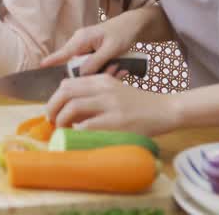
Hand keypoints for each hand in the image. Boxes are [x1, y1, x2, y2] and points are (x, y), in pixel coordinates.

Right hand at [40, 10, 145, 75]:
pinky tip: (119, 66)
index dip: (52, 61)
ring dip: (102, 71)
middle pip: (76, 65)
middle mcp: (80, 43)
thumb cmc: (123, 33)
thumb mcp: (111, 48)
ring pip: (87, 67)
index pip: (64, 53)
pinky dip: (105, 69)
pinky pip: (93, 65)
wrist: (133, 25)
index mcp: (82, 39)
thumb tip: (81, 74)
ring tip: (119, 66)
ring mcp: (86, 47)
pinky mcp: (92, 52)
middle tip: (113, 69)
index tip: (41, 67)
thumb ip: (96, 61)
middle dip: (92, 73)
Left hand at [46, 74, 179, 134]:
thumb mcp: (114, 90)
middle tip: (52, 122)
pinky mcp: (118, 122)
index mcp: (101, 80)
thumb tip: (67, 107)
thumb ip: (94, 94)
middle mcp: (104, 89)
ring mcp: (111, 105)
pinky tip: (79, 137)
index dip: (55, 99)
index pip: (67, 84)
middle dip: (52, 108)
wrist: (166, 109)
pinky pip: (88, 126)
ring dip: (62, 120)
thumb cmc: (138, 104)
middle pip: (66, 92)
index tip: (54, 111)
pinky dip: (77, 132)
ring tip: (63, 130)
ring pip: (73, 106)